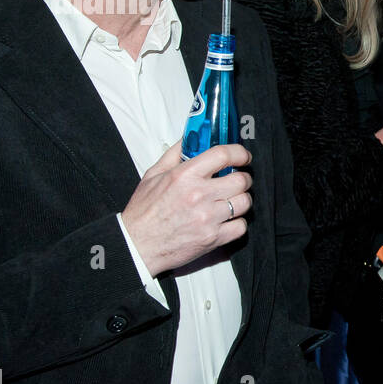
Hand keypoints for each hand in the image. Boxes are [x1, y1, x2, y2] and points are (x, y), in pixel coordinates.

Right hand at [122, 142, 252, 276]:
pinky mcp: (213, 238)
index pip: (223, 155)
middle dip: (242, 178)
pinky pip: (241, 226)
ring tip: (230, 200)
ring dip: (241, 200)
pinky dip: (237, 223)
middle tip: (236, 180)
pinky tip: (227, 220)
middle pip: (241, 180)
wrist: (137, 245)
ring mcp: (208, 218)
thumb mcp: (154, 175)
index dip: (239, 153)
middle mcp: (198, 195)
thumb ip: (175, 154)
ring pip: (244, 202)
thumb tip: (190, 138)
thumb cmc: (144, 212)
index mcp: (184, 176)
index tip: (243, 156)